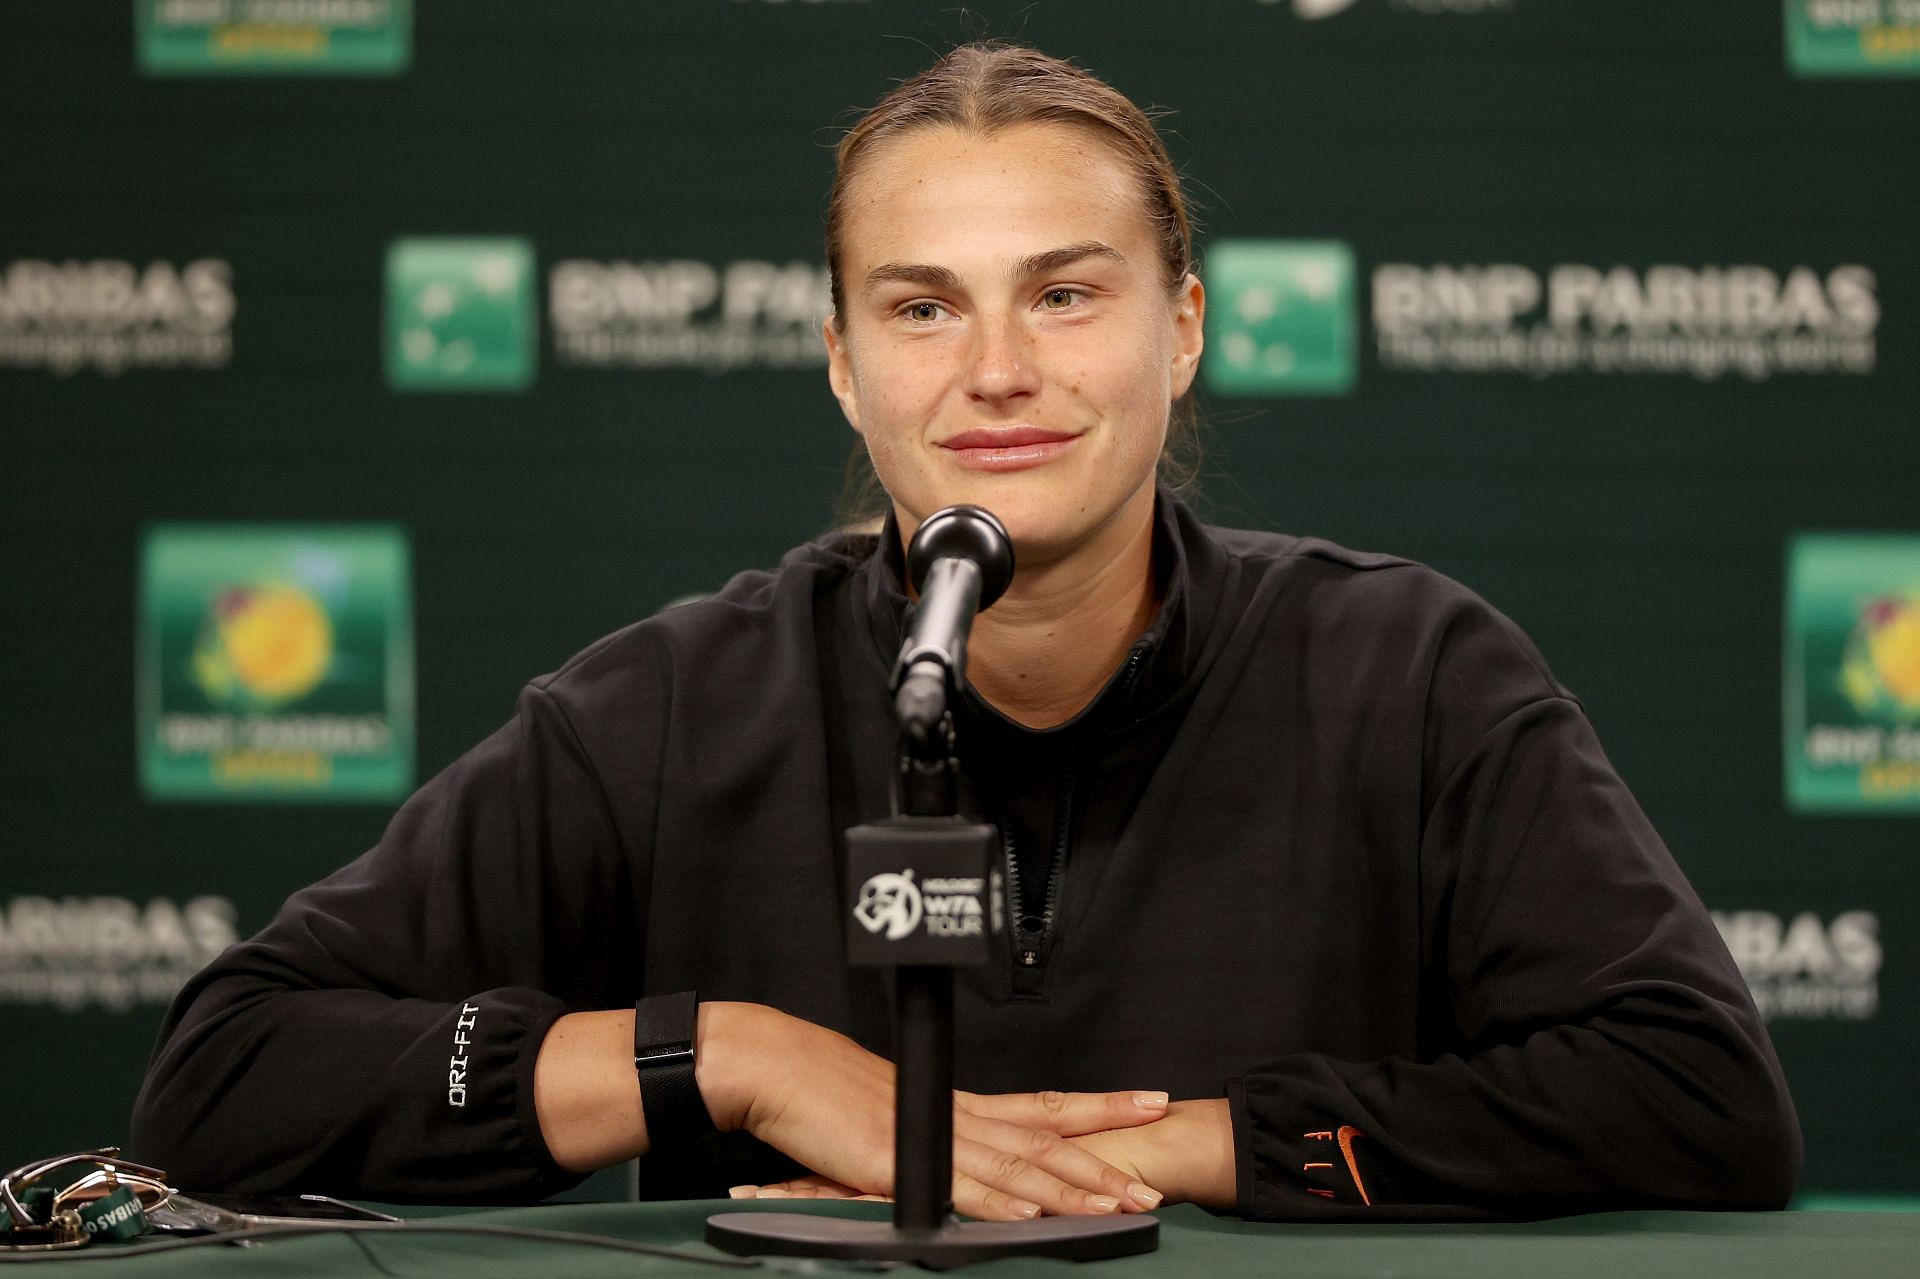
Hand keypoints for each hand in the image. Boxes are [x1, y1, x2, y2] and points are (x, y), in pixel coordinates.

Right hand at [739, 1102, 1235, 1211]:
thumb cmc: (822, 1089)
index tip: (1150, 1101)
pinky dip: (1002, 1200)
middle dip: (1107, 1155)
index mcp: (960, 1102)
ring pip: (1018, 1162)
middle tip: (1157, 1174)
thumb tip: (964, 1160)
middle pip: (1048, 1133)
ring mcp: (934, 1136)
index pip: (1046, 1101)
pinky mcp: (900, 1161)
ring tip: (1118, 1203)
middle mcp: (959, 1115)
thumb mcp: (892, 1115)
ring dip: (1072, 1186)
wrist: (776, 1066)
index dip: (1100, 1104)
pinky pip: (960, 1185)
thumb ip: (932, 1139)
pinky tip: (1034, 1212)